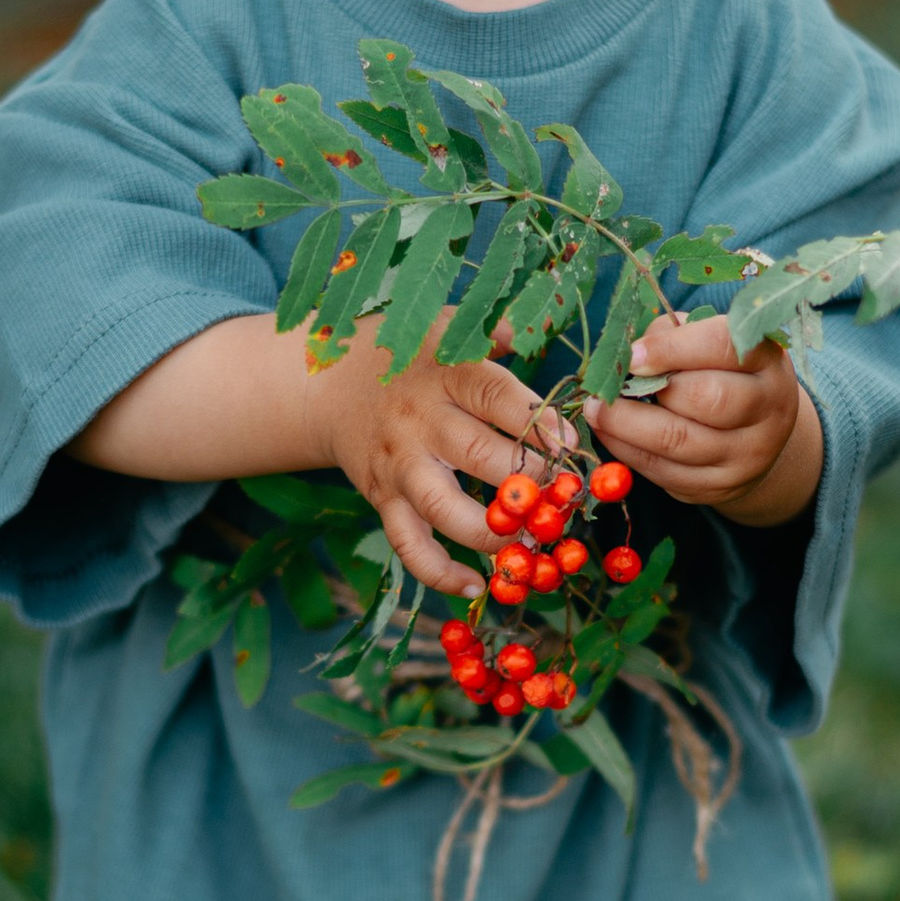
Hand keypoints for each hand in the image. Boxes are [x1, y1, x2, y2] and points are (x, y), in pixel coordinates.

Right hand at [314, 325, 574, 598]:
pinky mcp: (380, 498)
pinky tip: (477, 586)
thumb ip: (501, 329)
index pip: (495, 396)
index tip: (573, 444)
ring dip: (493, 533)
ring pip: (444, 509)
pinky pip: (409, 546)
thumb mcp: (448, 325)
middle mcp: (420, 419)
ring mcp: (398, 464)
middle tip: (567, 499)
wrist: (325, 381)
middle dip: (530, 483)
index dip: (537, 422)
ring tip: (530, 543)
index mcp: (444, 371)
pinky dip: (440, 574)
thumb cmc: (409, 353)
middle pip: (480, 456)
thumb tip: (554, 314)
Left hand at [586, 313, 821, 527]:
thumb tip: (625, 351)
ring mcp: (749, 452)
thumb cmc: (723, 373)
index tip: (631, 355)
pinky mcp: (722, 485)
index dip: (670, 349)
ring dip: (626, 425)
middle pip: (707, 398)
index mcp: (765, 359)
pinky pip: (666, 472)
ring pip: (680, 441)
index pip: (721, 346)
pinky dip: (629, 451)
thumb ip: (672, 336)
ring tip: (597, 409)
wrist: (758, 434)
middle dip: (649, 390)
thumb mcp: (709, 343)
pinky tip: (610, 434)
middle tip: (611, 385)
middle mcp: (768, 407)